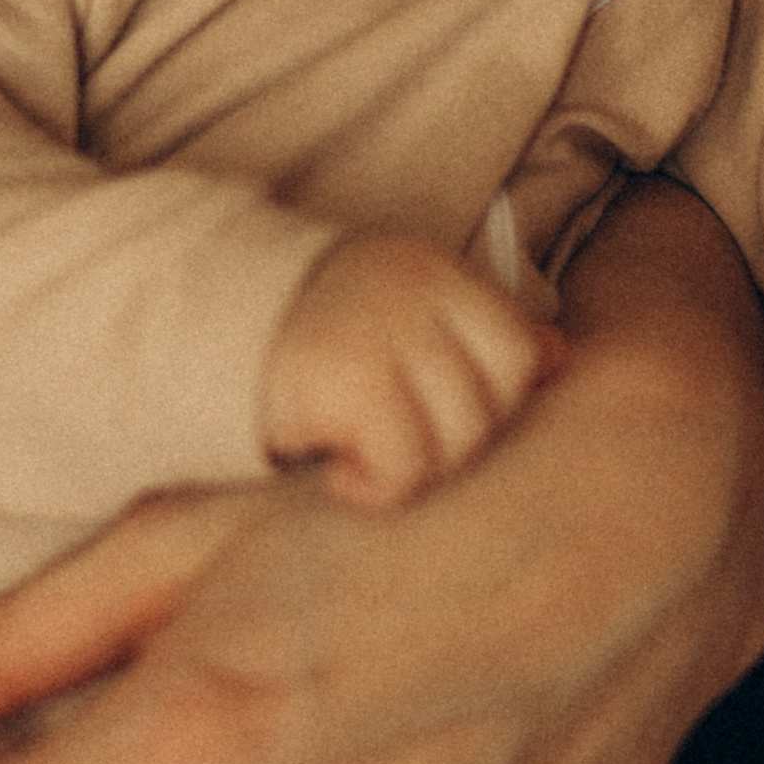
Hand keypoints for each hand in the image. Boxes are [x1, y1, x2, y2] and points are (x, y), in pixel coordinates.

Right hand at [261, 228, 562, 507]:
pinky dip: (375, 487)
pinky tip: (342, 474)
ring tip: (369, 458)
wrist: (204, 323)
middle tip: (402, 440)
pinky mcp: (343, 385)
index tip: (448, 410)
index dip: (500, 398)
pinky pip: (401, 465)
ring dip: (415, 469)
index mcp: (437, 275)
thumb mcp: (406, 312)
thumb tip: (560, 359)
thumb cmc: (323, 331)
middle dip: (456, 441)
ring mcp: (381, 339)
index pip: (519, 349)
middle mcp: (413, 300)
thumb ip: (480, 332)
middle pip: (494, 403)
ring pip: (457, 440)